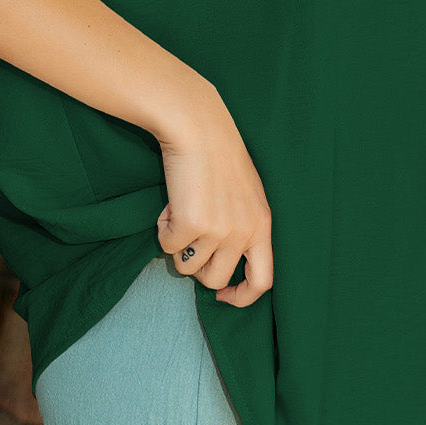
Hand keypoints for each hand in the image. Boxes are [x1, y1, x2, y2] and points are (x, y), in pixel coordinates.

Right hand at [155, 88, 273, 306]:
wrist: (198, 128)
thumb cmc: (219, 155)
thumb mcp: (246, 194)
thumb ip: (243, 226)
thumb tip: (223, 263)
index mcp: (262, 225)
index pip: (262, 281)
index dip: (241, 297)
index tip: (223, 295)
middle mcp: (243, 233)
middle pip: (215, 280)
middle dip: (197, 266)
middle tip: (189, 239)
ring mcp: (217, 231)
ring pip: (187, 266)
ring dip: (178, 245)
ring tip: (181, 212)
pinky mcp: (190, 225)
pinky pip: (167, 246)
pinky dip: (162, 228)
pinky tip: (170, 203)